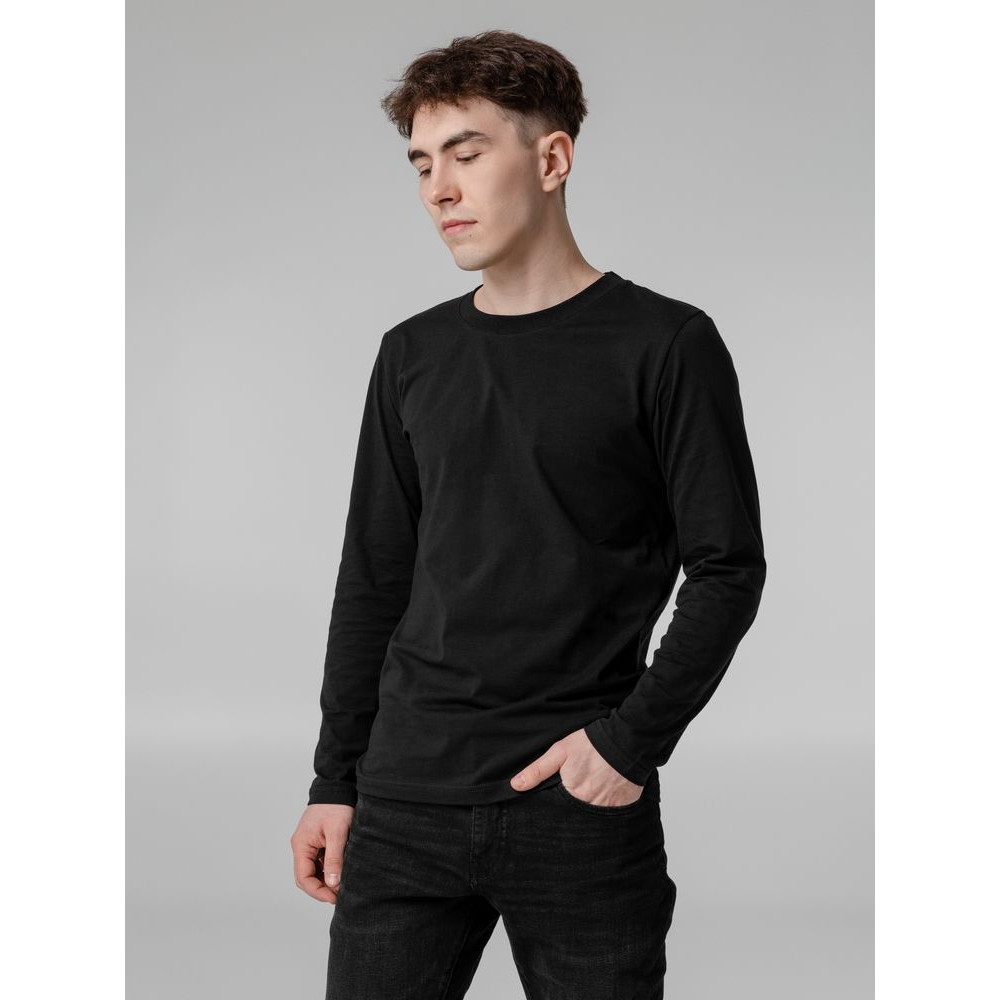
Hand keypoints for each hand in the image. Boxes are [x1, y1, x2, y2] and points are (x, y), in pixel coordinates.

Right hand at [291, 803, 354, 904]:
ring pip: (314, 871)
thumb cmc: (336, 806)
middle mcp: (302, 846)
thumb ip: (334, 859)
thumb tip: (332, 884)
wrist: (338, 786)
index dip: (317, 891)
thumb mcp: (337, 833)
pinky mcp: (318, 841)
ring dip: (326, 880)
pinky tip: (342, 873)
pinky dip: (330, 870)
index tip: (334, 897)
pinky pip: (320, 861)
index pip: (303, 878)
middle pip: (306, 877)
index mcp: (301, 845)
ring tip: (343, 886)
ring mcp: (310, 844)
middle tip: (340, 895)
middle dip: (322, 889)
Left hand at [509, 728, 643, 806]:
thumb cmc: (591, 744)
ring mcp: (609, 809)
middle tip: (576, 795)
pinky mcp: (624, 807)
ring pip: (593, 818)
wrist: (627, 740)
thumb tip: (516, 785)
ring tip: (590, 795)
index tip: (556, 803)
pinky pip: (612, 815)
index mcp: (573, 795)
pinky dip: (607, 809)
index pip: (557, 812)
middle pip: (575, 816)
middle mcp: (591, 807)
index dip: (555, 808)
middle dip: (572, 812)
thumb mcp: (560, 752)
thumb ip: (538, 770)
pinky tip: (605, 796)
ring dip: (589, 810)